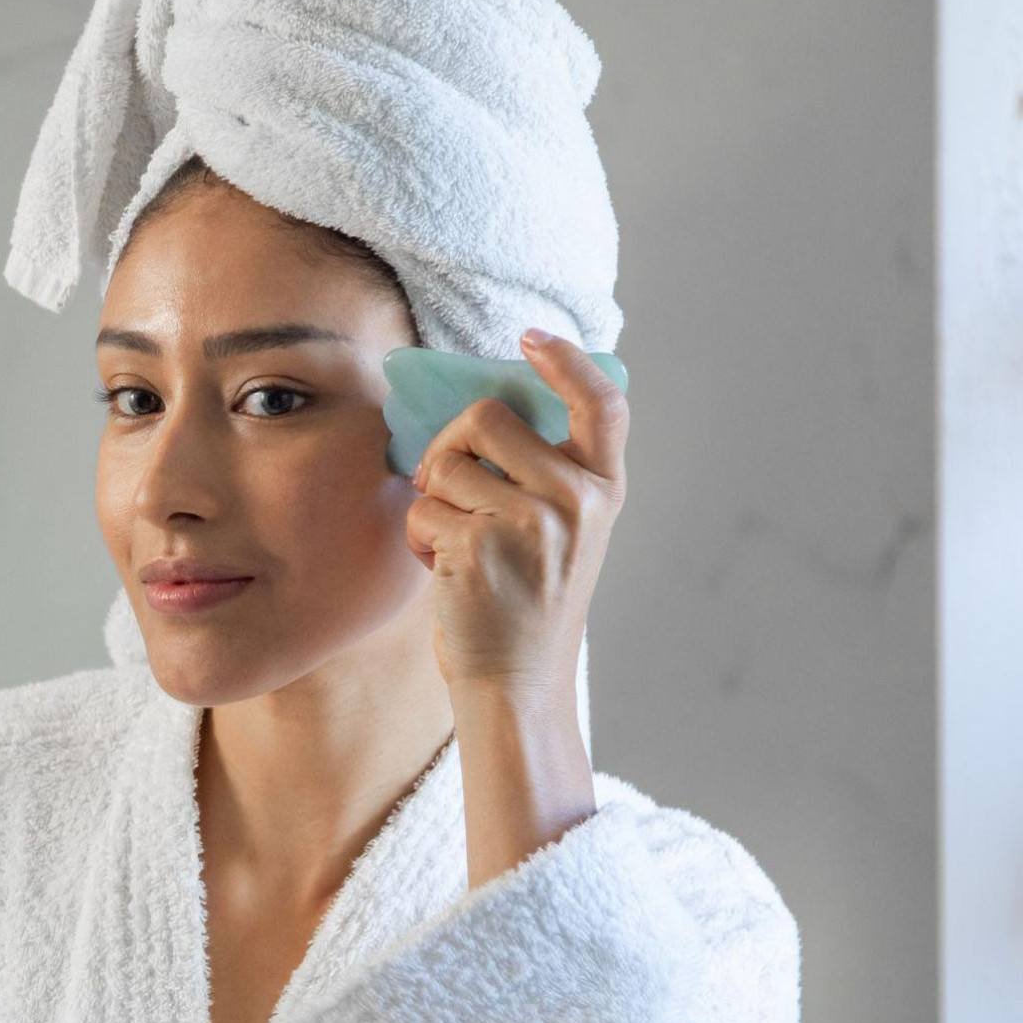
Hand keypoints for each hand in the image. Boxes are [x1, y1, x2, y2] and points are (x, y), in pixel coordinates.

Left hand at [402, 328, 629, 698]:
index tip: (531, 338)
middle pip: (488, 416)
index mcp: (603, 490)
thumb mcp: (561, 531)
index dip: (566, 362)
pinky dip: (420, 540)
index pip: (603, 404)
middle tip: (449, 488)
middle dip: (450, 445)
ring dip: (433, 501)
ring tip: (456, 545)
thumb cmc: (527, 602)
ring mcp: (531, 521)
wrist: (518, 683)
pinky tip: (447, 574)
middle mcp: (577, 499)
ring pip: (445, 462)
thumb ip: (541, 474)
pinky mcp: (480, 545)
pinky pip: (422, 509)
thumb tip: (478, 411)